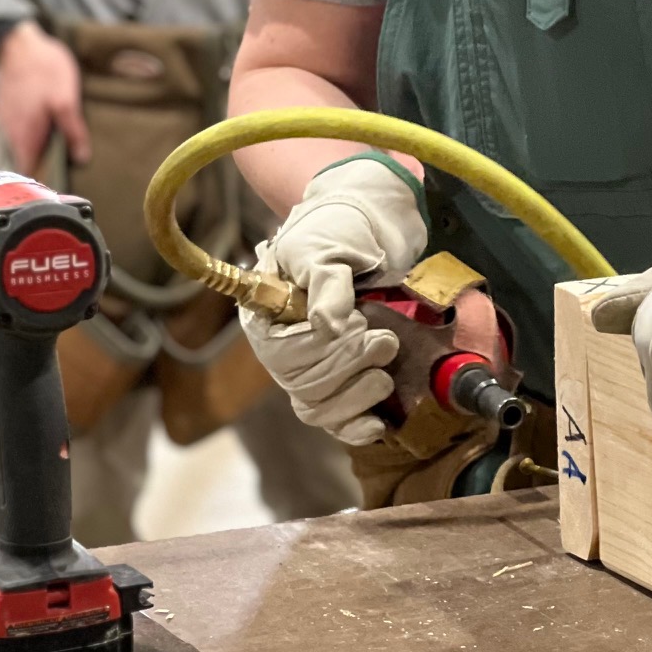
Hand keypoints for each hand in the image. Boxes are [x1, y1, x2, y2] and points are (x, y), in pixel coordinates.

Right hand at [0, 22, 89, 174]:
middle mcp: (10, 134)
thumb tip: (81, 158)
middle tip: (64, 172)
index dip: (43, 183)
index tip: (59, 189)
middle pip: (24, 163)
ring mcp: (6, 122)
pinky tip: (46, 133)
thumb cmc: (43, 69)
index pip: (29, 173)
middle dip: (42, 170)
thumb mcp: (66, 100)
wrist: (18, 43)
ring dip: (37, 154)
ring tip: (59, 154)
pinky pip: (18, 135)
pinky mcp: (8, 112)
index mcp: (25, 136)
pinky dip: (31, 139)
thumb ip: (73, 131)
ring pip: (21, 148)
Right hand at [239, 156, 427, 441]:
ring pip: (318, 408)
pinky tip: (378, 425)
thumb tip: (328, 324)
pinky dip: (357, 426)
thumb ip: (325, 283)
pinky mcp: (343, 379)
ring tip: (384, 372)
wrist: (375, 226)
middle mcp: (283, 347)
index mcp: (267, 314)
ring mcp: (312, 366)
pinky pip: (338, 419)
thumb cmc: (341, 230)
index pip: (282, 353)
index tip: (355, 323)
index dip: (321, 348)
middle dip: (348, 367)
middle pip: (302, 386)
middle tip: (382, 340)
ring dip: (357, 398)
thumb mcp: (327, 246)